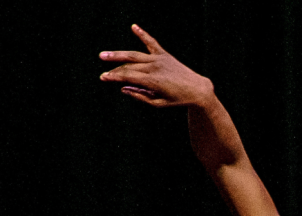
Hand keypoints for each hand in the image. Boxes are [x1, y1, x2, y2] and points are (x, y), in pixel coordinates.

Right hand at [99, 25, 213, 107]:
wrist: (198, 89)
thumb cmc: (178, 99)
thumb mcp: (159, 103)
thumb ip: (141, 96)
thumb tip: (123, 89)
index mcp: (153, 81)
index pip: (128, 76)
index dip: (114, 77)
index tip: (103, 78)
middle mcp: (155, 67)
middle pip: (129, 66)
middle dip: (115, 69)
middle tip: (102, 72)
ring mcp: (159, 59)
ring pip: (135, 55)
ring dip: (119, 54)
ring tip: (105, 55)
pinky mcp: (164, 55)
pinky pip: (151, 42)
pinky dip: (142, 34)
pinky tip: (133, 27)